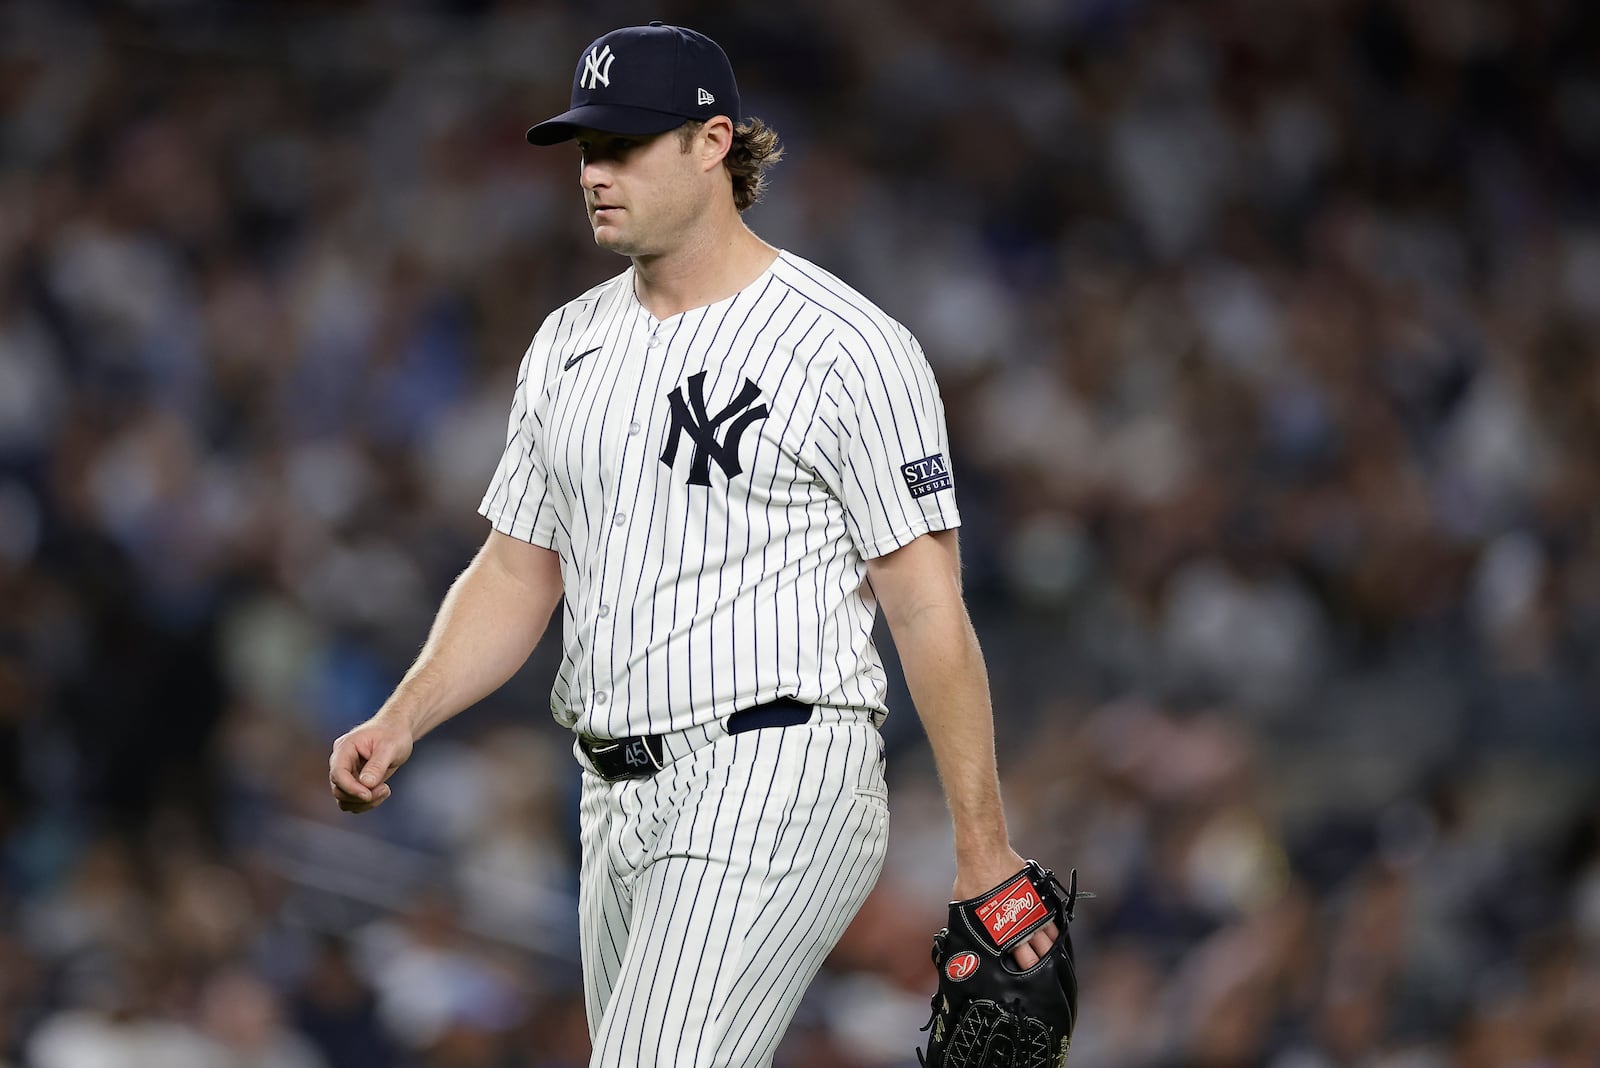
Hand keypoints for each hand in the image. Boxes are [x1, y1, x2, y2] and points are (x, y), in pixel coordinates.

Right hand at [328, 716, 413, 813]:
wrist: (397, 731)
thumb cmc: (393, 734)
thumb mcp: (390, 747)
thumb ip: (377, 765)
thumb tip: (366, 784)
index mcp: (345, 748)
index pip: (337, 773)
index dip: (350, 787)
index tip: (368, 794)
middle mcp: (342, 762)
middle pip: (339, 790)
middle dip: (361, 796)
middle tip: (385, 789)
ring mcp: (347, 773)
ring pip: (344, 799)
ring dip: (365, 802)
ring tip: (386, 790)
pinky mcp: (355, 782)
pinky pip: (354, 801)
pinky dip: (367, 803)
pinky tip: (382, 791)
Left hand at [953, 847, 1058, 969]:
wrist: (985, 857)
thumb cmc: (972, 882)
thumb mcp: (964, 912)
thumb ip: (970, 928)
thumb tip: (961, 938)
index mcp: (1005, 936)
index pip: (1023, 961)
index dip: (1025, 971)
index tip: (1025, 977)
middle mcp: (1024, 927)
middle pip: (1040, 954)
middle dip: (1041, 964)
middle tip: (1042, 971)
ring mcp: (1034, 912)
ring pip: (1050, 938)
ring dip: (1051, 947)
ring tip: (1052, 956)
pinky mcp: (1039, 897)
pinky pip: (1052, 917)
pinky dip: (1054, 927)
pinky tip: (1054, 934)